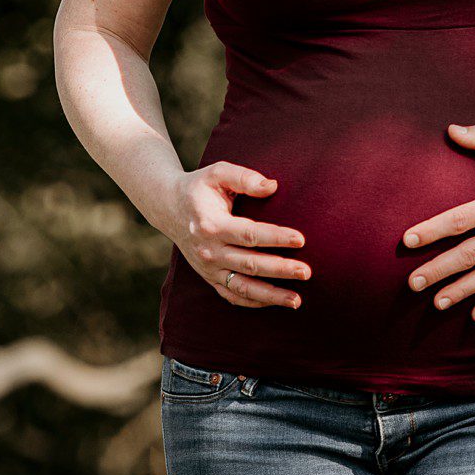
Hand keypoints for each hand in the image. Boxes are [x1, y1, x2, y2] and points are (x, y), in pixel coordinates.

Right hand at [159, 161, 308, 308]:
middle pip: (250, 264)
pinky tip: (275, 302)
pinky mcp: (209, 277)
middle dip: (280, 269)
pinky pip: (232, 296)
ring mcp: (208, 268)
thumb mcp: (217, 173)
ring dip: (271, 295)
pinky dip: (254, 302)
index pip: (249, 234)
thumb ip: (244, 177)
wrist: (168, 207)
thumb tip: (272, 186)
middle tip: (306, 272)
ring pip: (242, 287)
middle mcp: (209, 250)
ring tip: (297, 300)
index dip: (275, 238)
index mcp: (212, 224)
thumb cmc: (199, 187)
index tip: (301, 239)